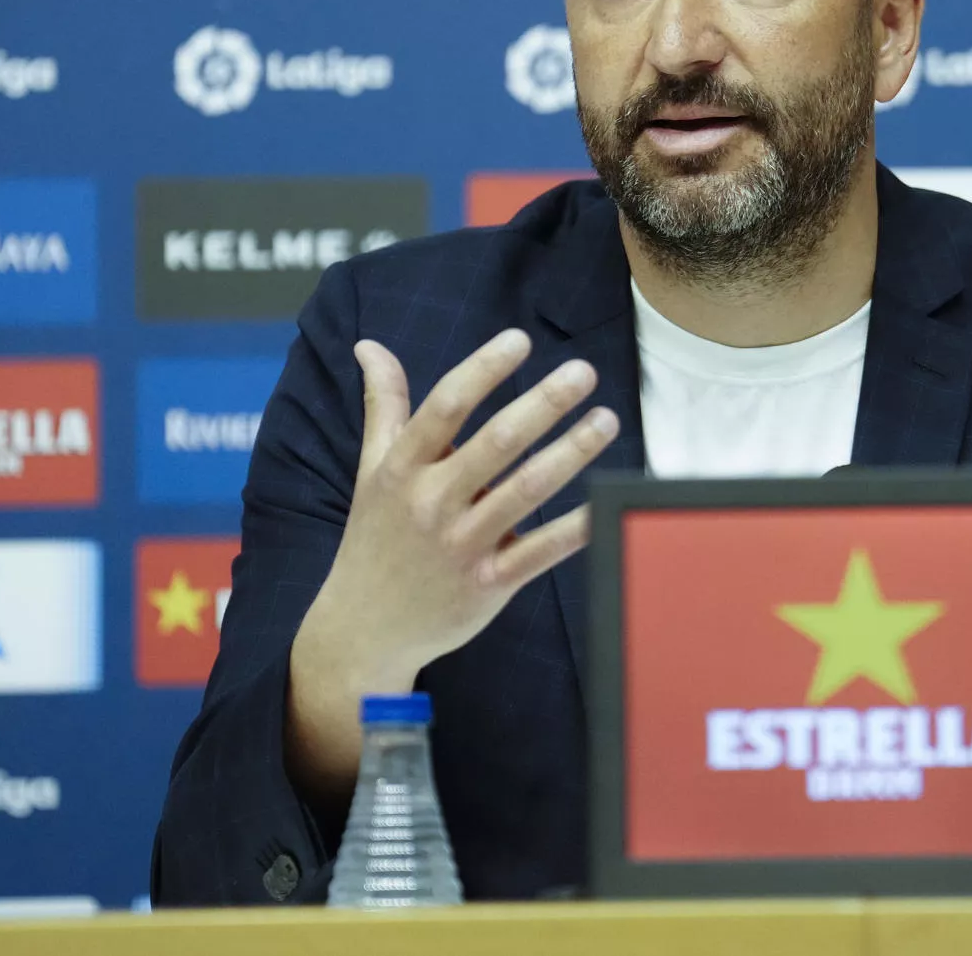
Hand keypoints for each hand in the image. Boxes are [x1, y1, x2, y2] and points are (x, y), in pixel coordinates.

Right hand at [286, 328, 617, 798]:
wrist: (363, 630)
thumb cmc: (376, 539)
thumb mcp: (372, 471)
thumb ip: (383, 406)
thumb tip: (370, 346)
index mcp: (402, 469)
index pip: (445, 408)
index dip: (483, 370)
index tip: (520, 340)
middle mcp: (431, 503)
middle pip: (494, 444)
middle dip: (542, 404)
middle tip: (584, 372)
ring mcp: (461, 545)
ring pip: (524, 491)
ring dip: (570, 453)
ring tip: (606, 420)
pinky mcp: (487, 585)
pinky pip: (539, 551)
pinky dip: (575, 528)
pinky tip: (608, 501)